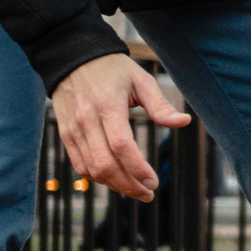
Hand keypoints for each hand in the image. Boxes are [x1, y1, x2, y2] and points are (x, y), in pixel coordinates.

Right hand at [52, 53, 192, 201]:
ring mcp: (73, 129)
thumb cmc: (113, 69)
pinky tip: (116, 180)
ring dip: (115, 185)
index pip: (122, 146)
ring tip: (135, 189)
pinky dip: (98, 177)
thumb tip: (184, 122)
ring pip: (92, 169)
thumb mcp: (141, 80)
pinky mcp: (66, 134)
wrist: (72, 58)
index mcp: (108, 106)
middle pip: (106, 164)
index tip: (154, 182)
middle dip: (129, 185)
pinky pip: (80, 165)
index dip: (138, 169)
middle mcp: (87, 120)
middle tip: (148, 193)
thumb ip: (161, 105)